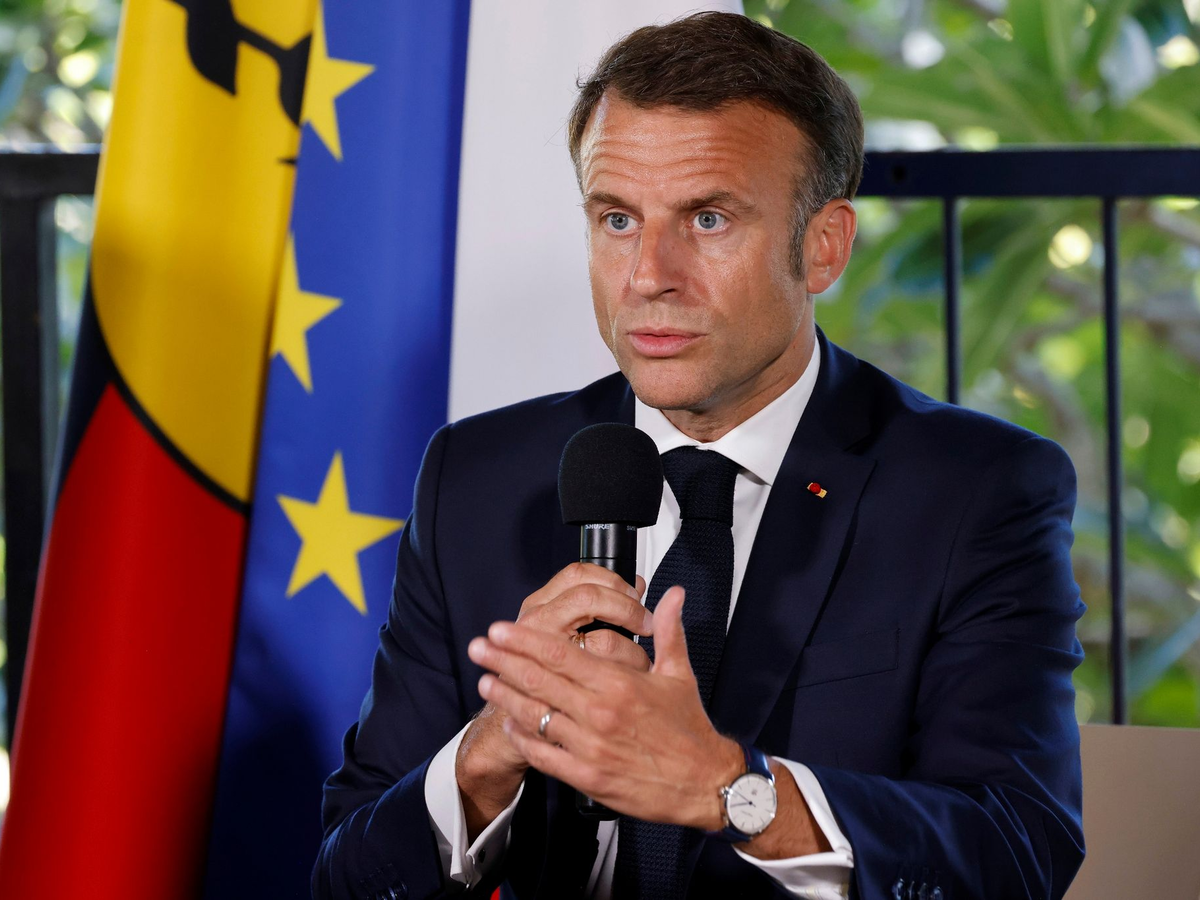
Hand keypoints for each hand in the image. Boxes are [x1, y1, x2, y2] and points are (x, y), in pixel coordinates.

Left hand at [468, 586, 743, 830]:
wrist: (705, 783)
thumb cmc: (690, 729)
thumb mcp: (680, 674)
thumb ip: (669, 631)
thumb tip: (672, 595)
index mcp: (620, 684)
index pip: (561, 654)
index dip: (525, 640)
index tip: (501, 630)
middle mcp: (600, 713)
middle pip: (540, 681)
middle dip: (503, 661)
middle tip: (478, 648)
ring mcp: (591, 746)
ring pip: (536, 716)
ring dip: (506, 698)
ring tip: (484, 682)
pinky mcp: (588, 776)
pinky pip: (544, 755)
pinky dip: (524, 738)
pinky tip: (511, 723)